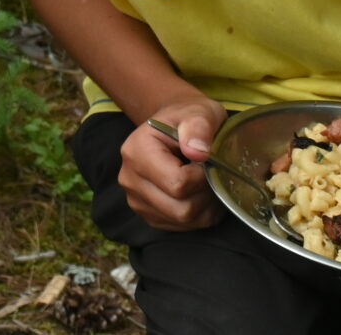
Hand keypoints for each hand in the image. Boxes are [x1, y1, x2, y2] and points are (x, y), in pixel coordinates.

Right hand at [119, 98, 227, 230]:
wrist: (173, 127)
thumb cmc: (187, 118)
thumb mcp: (198, 113)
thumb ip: (198, 128)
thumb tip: (198, 152)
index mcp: (136, 151)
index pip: (178, 184)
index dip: (203, 177)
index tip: (208, 161)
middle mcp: (129, 179)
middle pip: (181, 209)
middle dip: (206, 194)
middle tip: (211, 173)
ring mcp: (136, 199)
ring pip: (184, 221)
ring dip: (205, 206)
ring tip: (206, 182)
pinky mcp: (147, 214)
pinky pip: (182, 227)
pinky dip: (199, 215)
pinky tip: (199, 193)